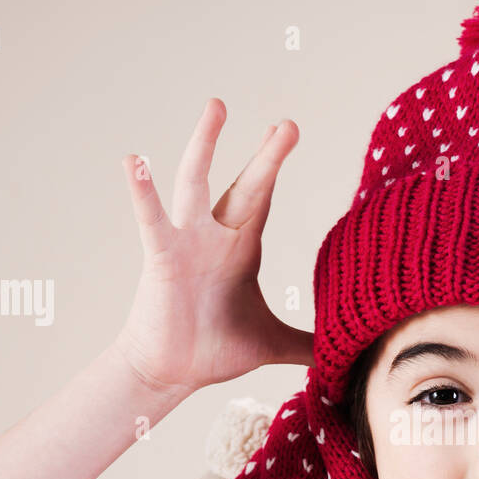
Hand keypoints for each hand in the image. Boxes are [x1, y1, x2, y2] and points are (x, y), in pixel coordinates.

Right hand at [114, 98, 313, 397]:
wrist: (171, 373)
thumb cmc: (215, 352)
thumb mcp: (272, 343)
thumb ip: (308, 344)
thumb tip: (344, 354)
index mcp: (242, 250)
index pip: (263, 199)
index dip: (274, 166)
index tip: (286, 130)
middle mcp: (216, 237)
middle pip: (246, 186)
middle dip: (268, 157)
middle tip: (289, 124)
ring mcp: (187, 242)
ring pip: (196, 183)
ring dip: (206, 144)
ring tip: (217, 106)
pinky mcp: (162, 257)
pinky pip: (152, 219)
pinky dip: (142, 190)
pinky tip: (134, 160)